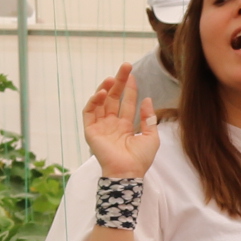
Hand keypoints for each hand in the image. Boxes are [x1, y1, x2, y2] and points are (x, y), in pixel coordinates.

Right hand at [83, 65, 160, 179]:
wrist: (127, 172)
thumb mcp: (151, 137)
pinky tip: (102, 93)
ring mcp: (100, 127)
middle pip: (113, 98)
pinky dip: (94, 101)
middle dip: (118, 82)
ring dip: (105, 89)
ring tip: (111, 78)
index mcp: (124, 126)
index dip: (129, 89)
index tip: (133, 75)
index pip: (126, 103)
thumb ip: (148, 118)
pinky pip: (89, 113)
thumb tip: (147, 100)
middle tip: (125, 67)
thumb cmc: (140, 159)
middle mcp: (111, 124)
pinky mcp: (91, 131)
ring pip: (100, 103)